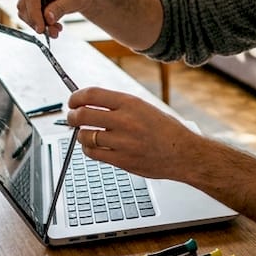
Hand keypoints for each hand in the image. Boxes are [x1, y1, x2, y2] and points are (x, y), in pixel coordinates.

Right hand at [16, 0, 98, 39]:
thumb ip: (60, 8)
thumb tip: (47, 19)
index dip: (34, 14)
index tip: (41, 29)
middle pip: (24, 5)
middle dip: (36, 21)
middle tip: (53, 33)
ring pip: (25, 12)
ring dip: (38, 24)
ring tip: (56, 30)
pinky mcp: (32, 1)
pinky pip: (30, 16)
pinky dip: (40, 24)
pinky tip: (54, 26)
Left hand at [64, 87, 199, 180]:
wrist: (183, 153)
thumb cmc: (166, 131)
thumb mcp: (144, 108)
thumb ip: (118, 106)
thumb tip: (90, 104)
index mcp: (130, 103)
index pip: (91, 95)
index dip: (76, 97)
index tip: (72, 101)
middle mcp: (125, 121)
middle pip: (83, 115)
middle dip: (72, 117)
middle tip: (72, 118)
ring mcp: (122, 142)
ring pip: (85, 136)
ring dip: (80, 135)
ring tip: (85, 134)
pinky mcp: (122, 160)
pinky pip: (93, 154)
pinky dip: (88, 150)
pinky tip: (93, 147)